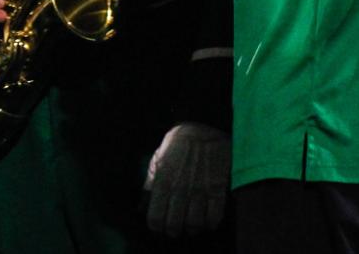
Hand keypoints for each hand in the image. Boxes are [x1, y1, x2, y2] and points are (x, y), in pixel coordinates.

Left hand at [143, 122, 228, 236]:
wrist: (203, 127)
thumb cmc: (177, 145)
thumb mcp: (157, 160)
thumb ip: (149, 185)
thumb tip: (141, 207)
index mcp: (163, 182)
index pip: (155, 219)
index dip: (156, 227)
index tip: (160, 226)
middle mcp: (180, 189)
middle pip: (174, 226)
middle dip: (173, 230)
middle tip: (176, 227)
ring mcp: (199, 189)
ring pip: (194, 224)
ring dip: (191, 229)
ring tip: (191, 224)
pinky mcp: (217, 187)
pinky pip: (214, 216)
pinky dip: (210, 223)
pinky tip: (207, 220)